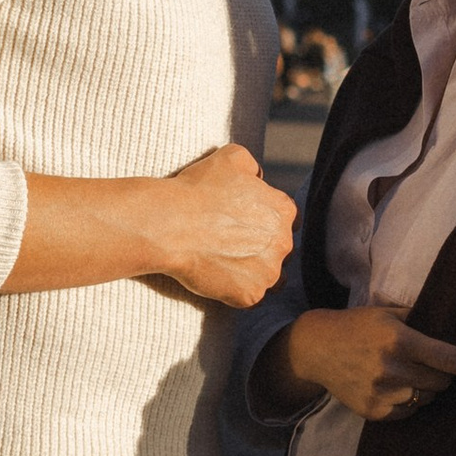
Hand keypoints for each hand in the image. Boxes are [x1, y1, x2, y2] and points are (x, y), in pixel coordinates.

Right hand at [152, 146, 299, 308]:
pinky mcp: (250, 295)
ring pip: (270, 277)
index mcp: (283, 210)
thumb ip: (253, 166)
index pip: (285, 219)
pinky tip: (218, 279)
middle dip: (261, 247)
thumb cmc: (197, 190)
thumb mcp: (231, 158)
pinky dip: (237, 292)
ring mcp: (268, 272)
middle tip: (231, 244)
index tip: (244, 223)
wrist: (170, 225)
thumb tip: (258, 177)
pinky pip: (250, 298)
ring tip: (227, 265)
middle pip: (279, 249)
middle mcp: (283, 242)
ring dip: (254, 272)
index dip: (264, 220)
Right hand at [266, 302, 455, 421]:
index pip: (448, 358)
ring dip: (425, 388)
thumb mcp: (389, 313)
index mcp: (400, 341)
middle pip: (441, 382)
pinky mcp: (374, 412)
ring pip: (426, 398)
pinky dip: (408, 401)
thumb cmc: (358, 326)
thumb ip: (422, 321)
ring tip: (406, 373)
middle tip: (429, 363)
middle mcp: (392, 369)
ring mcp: (382, 394)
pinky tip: (393, 386)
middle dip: (443, 374)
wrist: (316, 349)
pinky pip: (409, 412)